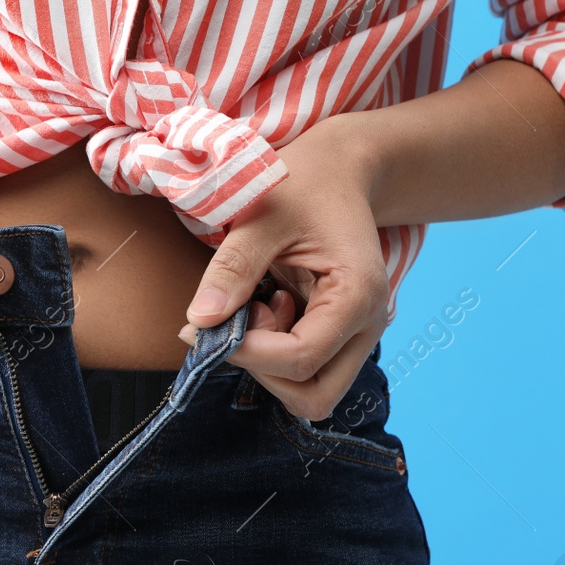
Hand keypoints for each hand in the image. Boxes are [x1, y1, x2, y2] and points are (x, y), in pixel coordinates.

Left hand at [180, 114, 388, 420]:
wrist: (344, 169)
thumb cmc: (305, 182)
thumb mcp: (262, 215)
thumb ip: (232, 269)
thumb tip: (197, 323)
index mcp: (357, 295)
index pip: (301, 359)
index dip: (247, 353)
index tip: (206, 325)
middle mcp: (367, 325)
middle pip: (313, 395)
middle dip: (262, 368)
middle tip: (242, 316)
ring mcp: (357, 334)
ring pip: (310, 390)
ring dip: (267, 363)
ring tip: (257, 306)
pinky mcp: (340, 335)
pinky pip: (304, 369)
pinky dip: (272, 352)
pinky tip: (265, 305)